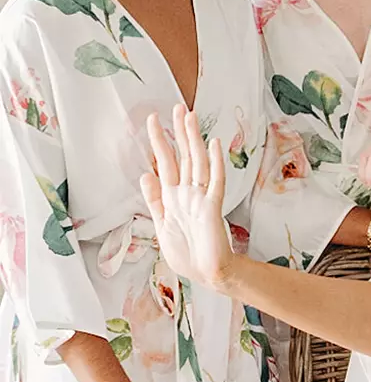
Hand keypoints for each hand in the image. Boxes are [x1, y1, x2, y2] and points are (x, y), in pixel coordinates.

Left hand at [141, 106, 235, 290]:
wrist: (209, 274)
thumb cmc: (188, 254)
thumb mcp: (162, 225)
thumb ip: (155, 200)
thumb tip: (144, 175)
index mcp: (173, 197)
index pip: (165, 163)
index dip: (160, 141)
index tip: (154, 120)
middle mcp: (188, 193)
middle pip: (184, 156)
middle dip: (179, 132)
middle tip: (177, 107)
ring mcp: (202, 198)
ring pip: (197, 162)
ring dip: (193, 139)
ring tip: (189, 116)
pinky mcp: (213, 207)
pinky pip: (215, 182)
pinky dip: (215, 163)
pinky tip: (213, 145)